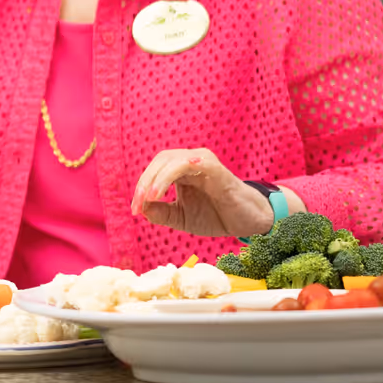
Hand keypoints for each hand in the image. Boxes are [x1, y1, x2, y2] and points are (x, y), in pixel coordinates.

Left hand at [130, 148, 273, 240]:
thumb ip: (161, 213)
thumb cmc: (216, 215)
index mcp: (181, 171)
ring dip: (155, 179)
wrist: (247, 222)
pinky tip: (162, 192)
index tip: (134, 210)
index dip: (141, 187)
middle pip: (159, 161)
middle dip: (144, 182)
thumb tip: (141, 209)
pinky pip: (189, 164)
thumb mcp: (181, 218)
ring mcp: (203, 162)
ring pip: (171, 160)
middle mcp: (190, 161)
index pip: (154, 170)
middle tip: (137, 205)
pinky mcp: (215, 168)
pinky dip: (171, 175)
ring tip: (149, 199)